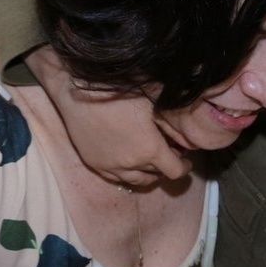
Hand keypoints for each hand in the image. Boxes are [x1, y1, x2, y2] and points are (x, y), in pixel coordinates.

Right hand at [23, 47, 192, 186]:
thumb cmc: (118, 86)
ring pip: (135, 180)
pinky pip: (114, 177)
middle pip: (156, 176)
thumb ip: (174, 120)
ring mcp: (109, 166)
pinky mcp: (92, 162)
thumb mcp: (154, 98)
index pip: (175, 172)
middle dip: (165, 166)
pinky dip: (125, 172)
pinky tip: (127, 157)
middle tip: (167, 151)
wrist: (76, 86)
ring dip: (146, 172)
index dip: (184, 166)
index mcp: (150, 149)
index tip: (185, 158)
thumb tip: (189, 135)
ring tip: (148, 158)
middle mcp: (131, 164)